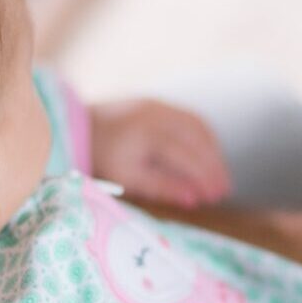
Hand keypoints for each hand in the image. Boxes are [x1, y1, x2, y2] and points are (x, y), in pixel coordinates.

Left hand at [88, 99, 229, 207]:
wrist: (77, 126)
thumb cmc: (101, 158)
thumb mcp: (127, 179)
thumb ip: (161, 187)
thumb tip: (195, 199)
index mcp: (145, 135)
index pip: (186, 157)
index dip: (204, 177)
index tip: (216, 196)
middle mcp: (155, 114)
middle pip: (196, 140)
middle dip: (214, 166)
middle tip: (224, 190)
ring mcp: (158, 105)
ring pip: (198, 127)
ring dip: (213, 151)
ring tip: (220, 175)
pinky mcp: (158, 103)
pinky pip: (190, 118)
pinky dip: (204, 138)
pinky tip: (208, 155)